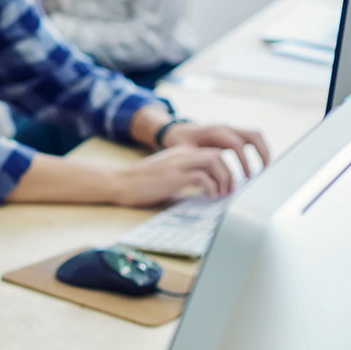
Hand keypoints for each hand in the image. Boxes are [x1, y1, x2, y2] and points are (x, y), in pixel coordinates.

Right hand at [111, 144, 236, 207]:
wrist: (120, 182)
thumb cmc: (141, 184)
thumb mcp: (167, 176)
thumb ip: (185, 178)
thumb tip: (204, 190)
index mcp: (181, 153)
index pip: (212, 153)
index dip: (225, 168)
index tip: (227, 184)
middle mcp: (183, 154)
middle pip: (218, 154)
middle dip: (229, 173)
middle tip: (230, 190)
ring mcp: (178, 164)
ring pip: (214, 161)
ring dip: (223, 178)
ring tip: (222, 194)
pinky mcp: (174, 176)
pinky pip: (202, 177)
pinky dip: (211, 187)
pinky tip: (209, 197)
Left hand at [161, 122, 269, 176]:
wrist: (176, 131)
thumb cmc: (180, 143)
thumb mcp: (185, 153)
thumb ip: (199, 162)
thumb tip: (211, 177)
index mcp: (216, 131)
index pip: (237, 145)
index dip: (244, 162)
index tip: (247, 177)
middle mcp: (226, 127)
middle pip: (253, 135)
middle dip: (262, 153)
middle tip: (264, 170)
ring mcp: (230, 129)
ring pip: (255, 135)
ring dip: (263, 150)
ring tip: (264, 167)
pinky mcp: (232, 134)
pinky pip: (250, 139)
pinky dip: (257, 149)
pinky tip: (257, 163)